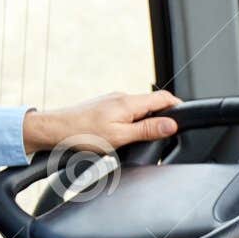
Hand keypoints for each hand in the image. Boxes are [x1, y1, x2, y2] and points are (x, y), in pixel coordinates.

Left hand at [21, 90, 181, 156]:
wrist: (51, 131)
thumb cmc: (80, 134)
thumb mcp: (119, 136)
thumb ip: (146, 129)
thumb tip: (171, 124)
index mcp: (128, 102)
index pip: (164, 98)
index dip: (178, 107)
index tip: (187, 119)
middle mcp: (120, 98)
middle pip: (152, 104)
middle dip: (162, 119)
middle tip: (167, 136)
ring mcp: (110, 102)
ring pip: (137, 110)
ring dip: (145, 123)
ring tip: (144, 140)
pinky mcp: (102, 109)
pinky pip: (124, 114)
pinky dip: (131, 124)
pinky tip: (124, 138)